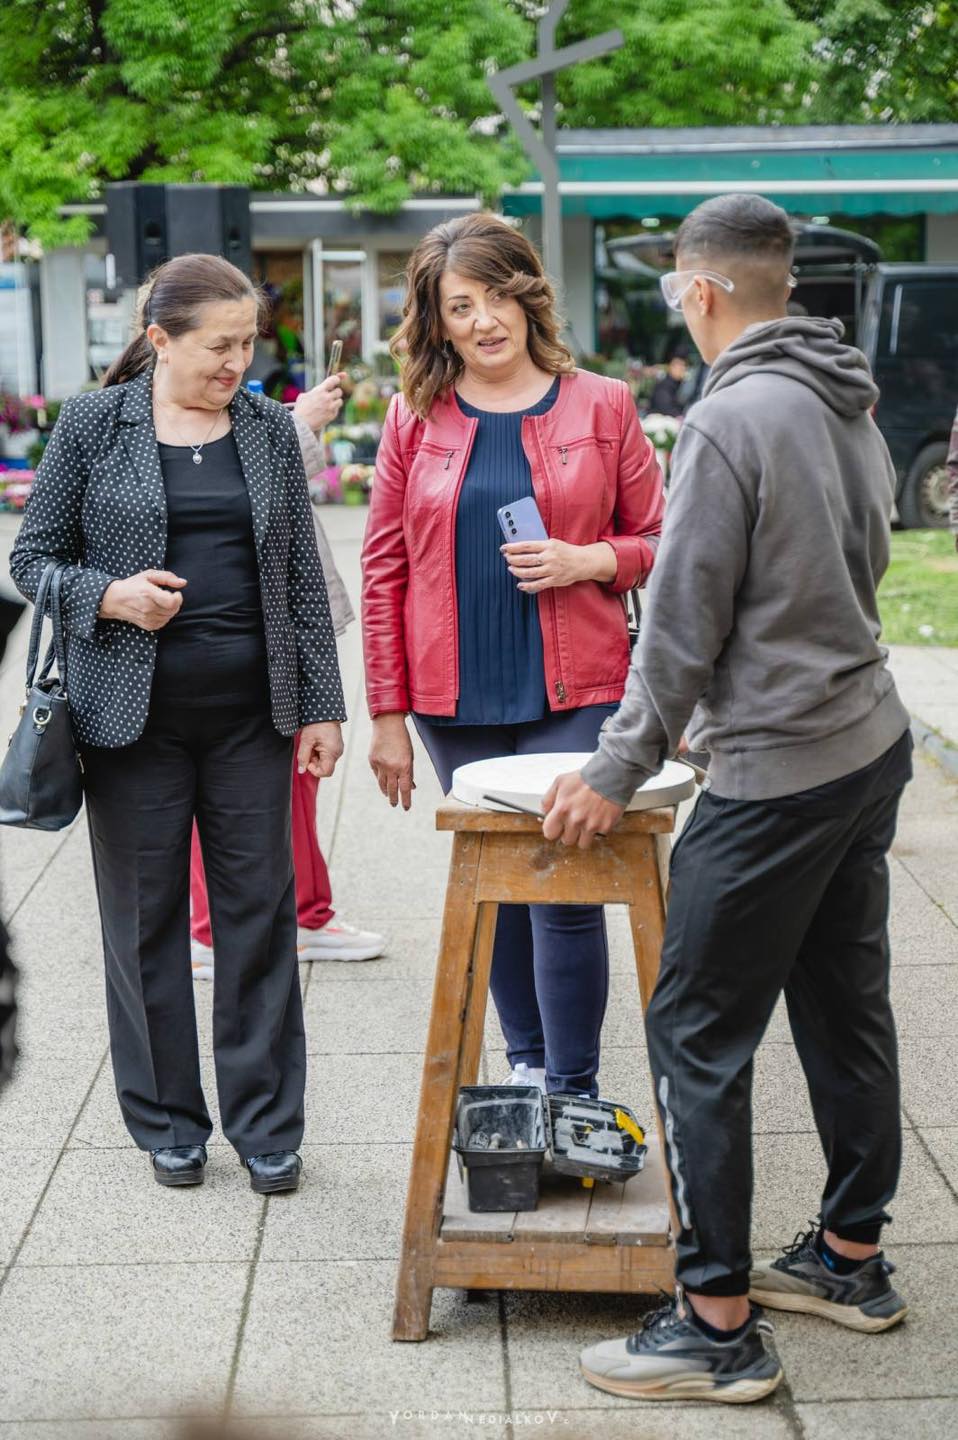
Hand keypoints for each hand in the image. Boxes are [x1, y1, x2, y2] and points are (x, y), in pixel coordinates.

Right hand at [98, 570, 186, 629]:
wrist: (115, 600)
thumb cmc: (133, 585)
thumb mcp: (149, 575)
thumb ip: (167, 577)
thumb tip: (183, 582)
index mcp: (148, 593)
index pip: (172, 602)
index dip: (178, 598)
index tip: (176, 593)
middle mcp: (148, 608)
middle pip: (173, 610)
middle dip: (175, 602)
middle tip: (167, 596)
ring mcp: (147, 619)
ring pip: (170, 616)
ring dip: (170, 609)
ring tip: (161, 602)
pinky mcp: (148, 626)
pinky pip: (164, 622)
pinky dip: (164, 616)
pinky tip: (157, 609)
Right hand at [293, 374, 344, 433]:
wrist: (301, 424)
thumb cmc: (300, 409)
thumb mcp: (303, 396)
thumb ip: (314, 392)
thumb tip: (319, 390)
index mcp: (320, 390)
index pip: (333, 380)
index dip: (338, 378)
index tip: (338, 379)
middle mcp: (327, 398)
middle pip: (339, 391)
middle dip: (335, 392)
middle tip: (331, 395)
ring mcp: (330, 407)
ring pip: (340, 401)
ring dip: (336, 402)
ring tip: (328, 405)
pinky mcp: (332, 415)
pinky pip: (337, 411)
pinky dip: (333, 411)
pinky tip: (326, 412)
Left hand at [297, 722, 343, 777]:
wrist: (325, 711)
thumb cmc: (317, 724)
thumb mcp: (306, 740)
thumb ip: (303, 757)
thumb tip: (301, 770)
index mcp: (332, 752)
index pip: (325, 772)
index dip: (314, 770)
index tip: (307, 761)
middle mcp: (337, 753)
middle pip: (325, 767)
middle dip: (314, 762)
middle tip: (308, 749)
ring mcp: (338, 749)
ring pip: (325, 761)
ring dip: (316, 757)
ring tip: (312, 744)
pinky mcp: (336, 746)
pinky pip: (327, 755)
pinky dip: (320, 752)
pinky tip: (316, 743)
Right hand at [369, 712, 415, 809]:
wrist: (387, 724)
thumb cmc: (402, 740)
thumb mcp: (410, 756)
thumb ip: (409, 772)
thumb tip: (411, 787)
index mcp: (404, 766)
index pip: (405, 789)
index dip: (406, 800)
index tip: (406, 808)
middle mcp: (391, 767)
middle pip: (392, 789)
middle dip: (394, 799)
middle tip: (395, 804)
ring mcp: (380, 765)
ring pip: (382, 784)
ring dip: (386, 791)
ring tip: (388, 795)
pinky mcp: (372, 761)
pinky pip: (376, 774)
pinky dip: (380, 778)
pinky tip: (382, 781)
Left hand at [502, 539, 616, 592]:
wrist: (584, 562)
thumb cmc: (566, 552)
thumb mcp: (554, 543)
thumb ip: (540, 546)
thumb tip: (521, 549)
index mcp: (548, 545)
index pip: (526, 546)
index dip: (513, 547)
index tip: (504, 548)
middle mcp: (549, 557)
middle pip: (526, 559)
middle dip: (513, 559)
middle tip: (507, 559)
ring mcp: (552, 570)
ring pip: (530, 572)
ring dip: (517, 571)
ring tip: (511, 569)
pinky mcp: (555, 580)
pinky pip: (538, 584)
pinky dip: (527, 585)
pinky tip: (520, 584)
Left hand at [542, 771, 624, 848]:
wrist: (610, 776)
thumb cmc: (585, 778)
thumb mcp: (559, 782)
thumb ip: (547, 800)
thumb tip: (544, 813)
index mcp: (562, 809)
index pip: (550, 833)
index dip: (553, 830)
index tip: (557, 827)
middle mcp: (576, 820)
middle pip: (566, 841)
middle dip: (569, 833)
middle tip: (574, 822)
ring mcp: (591, 825)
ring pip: (582, 844)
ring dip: (583, 836)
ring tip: (586, 822)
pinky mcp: (605, 827)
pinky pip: (598, 837)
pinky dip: (597, 830)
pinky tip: (597, 817)